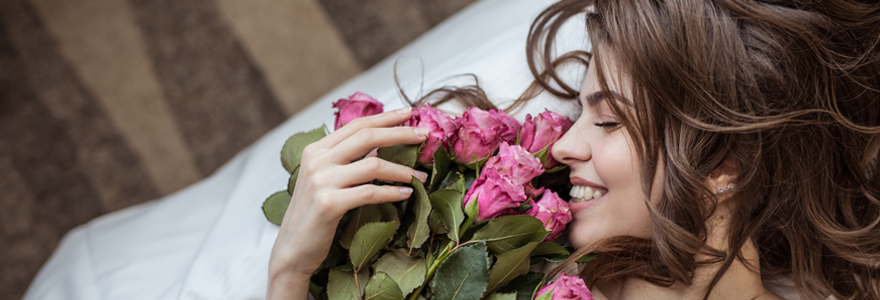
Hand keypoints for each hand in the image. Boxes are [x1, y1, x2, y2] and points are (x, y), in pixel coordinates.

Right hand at [268, 107, 428, 297]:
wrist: (292, 249)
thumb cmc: (314, 215)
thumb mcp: (326, 180)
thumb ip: (347, 161)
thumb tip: (382, 146)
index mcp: (316, 150)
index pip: (356, 125)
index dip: (385, 117)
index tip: (409, 113)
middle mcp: (317, 161)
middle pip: (366, 137)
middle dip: (400, 134)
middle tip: (424, 135)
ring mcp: (321, 181)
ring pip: (373, 166)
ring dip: (402, 170)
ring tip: (421, 177)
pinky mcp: (329, 204)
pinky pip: (370, 193)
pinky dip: (392, 192)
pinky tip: (406, 194)